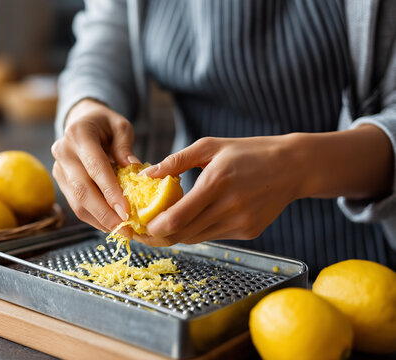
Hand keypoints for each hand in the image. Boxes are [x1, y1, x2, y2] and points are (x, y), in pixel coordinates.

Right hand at [52, 99, 139, 231]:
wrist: (81, 121)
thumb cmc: (104, 124)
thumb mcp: (121, 126)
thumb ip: (126, 147)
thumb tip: (134, 172)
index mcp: (78, 134)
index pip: (95, 167)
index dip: (110, 191)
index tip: (126, 211)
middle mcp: (63, 151)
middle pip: (82, 189)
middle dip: (104, 213)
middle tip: (125, 229)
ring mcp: (59, 168)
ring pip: (77, 202)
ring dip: (99, 220)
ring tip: (121, 230)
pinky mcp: (60, 181)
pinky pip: (76, 205)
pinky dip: (94, 217)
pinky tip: (111, 224)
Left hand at [137, 135, 302, 245]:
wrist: (292, 166)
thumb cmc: (246, 152)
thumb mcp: (210, 146)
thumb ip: (175, 161)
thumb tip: (146, 175)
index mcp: (216, 183)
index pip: (177, 218)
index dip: (154, 228)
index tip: (140, 224)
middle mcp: (229, 207)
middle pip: (183, 234)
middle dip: (159, 236)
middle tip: (142, 231)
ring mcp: (241, 222)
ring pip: (197, 238)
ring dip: (177, 234)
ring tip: (162, 225)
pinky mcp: (249, 232)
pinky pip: (214, 236)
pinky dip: (199, 230)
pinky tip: (194, 219)